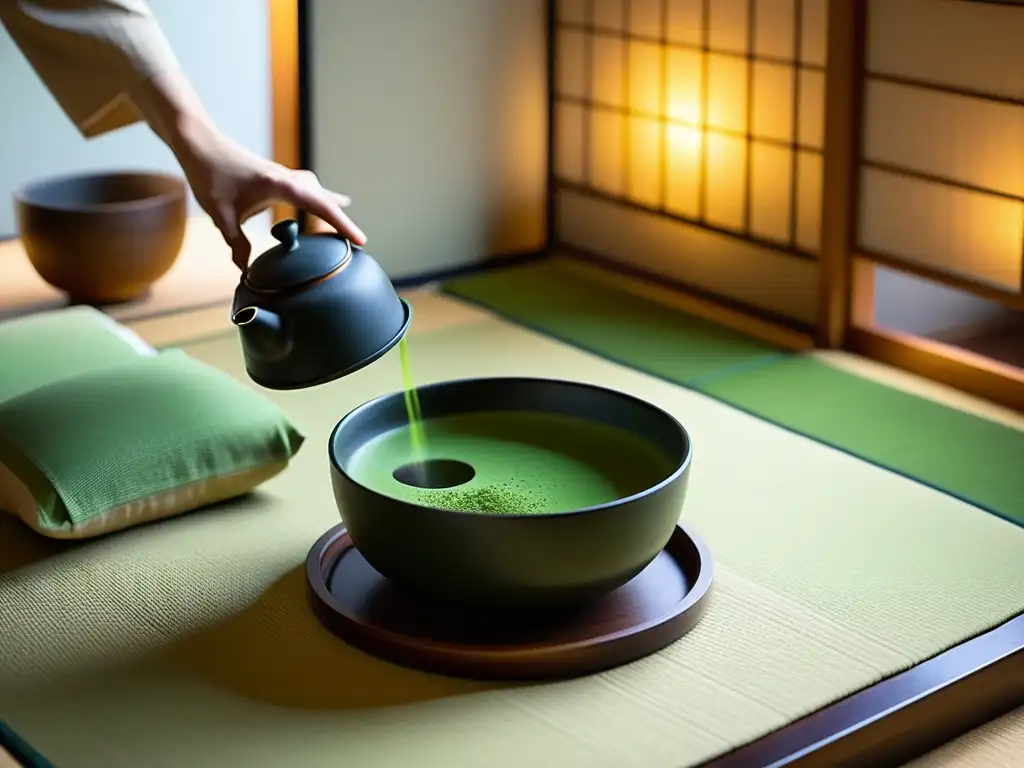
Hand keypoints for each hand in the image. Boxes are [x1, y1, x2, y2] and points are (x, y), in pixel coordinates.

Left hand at [131, 69, 365, 270]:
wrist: (196, 140)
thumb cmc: (208, 172)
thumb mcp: (220, 214)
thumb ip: (235, 243)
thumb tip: (244, 270)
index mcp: (280, 185)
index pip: (320, 206)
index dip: (342, 224)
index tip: (360, 240)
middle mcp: (286, 178)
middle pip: (323, 198)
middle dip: (340, 218)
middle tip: (358, 238)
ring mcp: (280, 174)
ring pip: (314, 189)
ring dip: (328, 202)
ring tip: (343, 211)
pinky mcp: (272, 175)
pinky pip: (303, 186)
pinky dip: (315, 195)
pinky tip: (313, 199)